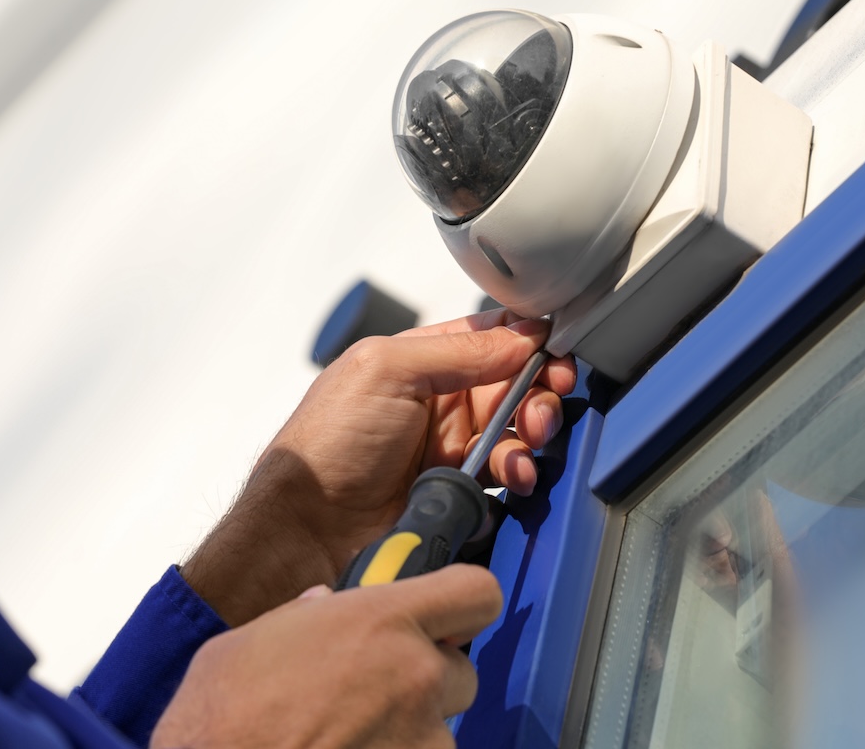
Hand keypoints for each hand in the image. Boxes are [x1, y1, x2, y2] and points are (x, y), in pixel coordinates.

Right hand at [151, 564, 501, 748]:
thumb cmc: (219, 718)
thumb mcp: (249, 642)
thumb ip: (302, 618)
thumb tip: (324, 607)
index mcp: (382, 621)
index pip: (477, 593)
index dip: (464, 606)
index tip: (443, 622)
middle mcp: (417, 676)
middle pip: (462, 671)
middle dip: (427, 683)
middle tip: (375, 696)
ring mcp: (423, 739)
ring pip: (440, 731)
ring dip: (408, 734)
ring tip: (350, 738)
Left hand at [182, 310, 576, 624]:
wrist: (309, 529)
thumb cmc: (329, 444)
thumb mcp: (387, 371)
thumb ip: (460, 351)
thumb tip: (523, 335)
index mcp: (422, 361)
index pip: (491, 337)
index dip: (529, 342)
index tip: (554, 352)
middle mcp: (441, 401)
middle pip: (516, 384)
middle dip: (540, 391)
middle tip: (543, 404)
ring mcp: (452, 448)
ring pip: (518, 430)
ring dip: (532, 434)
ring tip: (524, 445)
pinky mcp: (460, 491)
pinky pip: (508, 476)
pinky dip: (520, 473)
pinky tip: (514, 477)